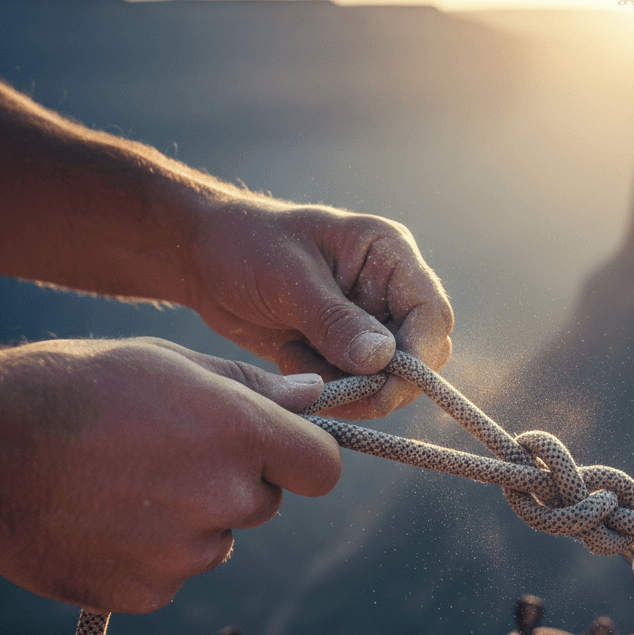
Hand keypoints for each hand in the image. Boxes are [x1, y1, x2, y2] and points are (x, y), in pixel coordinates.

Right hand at [0, 338, 339, 612]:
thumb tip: (312, 396)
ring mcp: (186, 554)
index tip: (279, 450)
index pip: (323, 468)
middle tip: (172, 456)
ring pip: (217, 539)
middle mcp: (224, 498)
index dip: (304, 458)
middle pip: (265, 503)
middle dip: (236, 483)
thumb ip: (253, 385)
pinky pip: (173, 573)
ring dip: (191, 520)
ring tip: (126, 485)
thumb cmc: (76, 387)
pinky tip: (105, 519)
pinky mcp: (147, 592)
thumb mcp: (170, 362)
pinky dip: (151, 555)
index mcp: (240, 434)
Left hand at [188, 201, 453, 418]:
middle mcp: (390, 290)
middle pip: (422, 354)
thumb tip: (383, 360)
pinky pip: (359, 387)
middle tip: (335, 387)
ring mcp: (371, 322)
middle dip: (384, 381)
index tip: (386, 387)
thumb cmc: (244, 246)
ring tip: (295, 359)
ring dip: (350, 387)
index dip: (419, 356)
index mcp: (389, 255)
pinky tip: (290, 359)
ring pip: (392, 379)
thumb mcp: (289, 279)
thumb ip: (335, 321)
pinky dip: (330, 388)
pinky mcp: (347, 350)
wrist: (202, 259)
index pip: (431, 314)